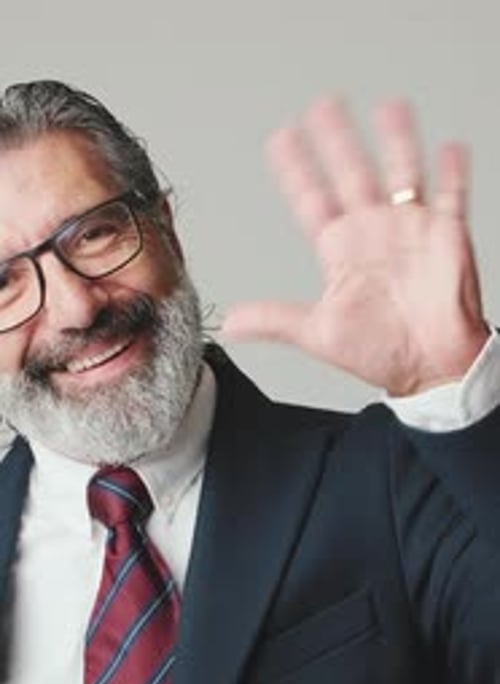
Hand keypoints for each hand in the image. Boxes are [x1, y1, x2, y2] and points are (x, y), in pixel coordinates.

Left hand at [222, 99, 488, 395]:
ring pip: (400, 172)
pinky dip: (450, 171)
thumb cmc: (381, 352)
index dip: (296, 169)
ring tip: (388, 108)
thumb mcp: (319, 333)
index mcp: (341, 251)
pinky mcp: (445, 236)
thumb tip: (230, 324)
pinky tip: (447, 147)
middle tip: (323, 105)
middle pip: (352, 173)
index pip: (312, 199)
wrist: (431, 366)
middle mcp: (373, 234)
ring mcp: (409, 230)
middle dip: (337, 138)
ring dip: (394, 140)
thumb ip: (275, 320)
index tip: (280, 139)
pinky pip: (450, 194)